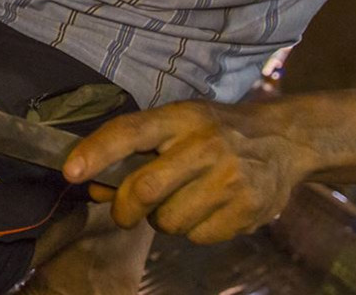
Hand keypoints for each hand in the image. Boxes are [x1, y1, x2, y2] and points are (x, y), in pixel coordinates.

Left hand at [61, 101, 309, 244]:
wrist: (285, 141)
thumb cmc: (216, 132)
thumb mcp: (179, 125)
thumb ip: (137, 151)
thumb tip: (95, 186)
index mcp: (181, 118)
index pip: (129, 132)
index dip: (96, 152)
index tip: (70, 171)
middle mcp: (205, 145)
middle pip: (144, 188)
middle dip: (124, 208)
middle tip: (124, 212)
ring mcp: (229, 178)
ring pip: (168, 220)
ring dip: (162, 220)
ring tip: (181, 201)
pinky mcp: (247, 209)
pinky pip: (197, 237)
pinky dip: (192, 231)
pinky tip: (208, 209)